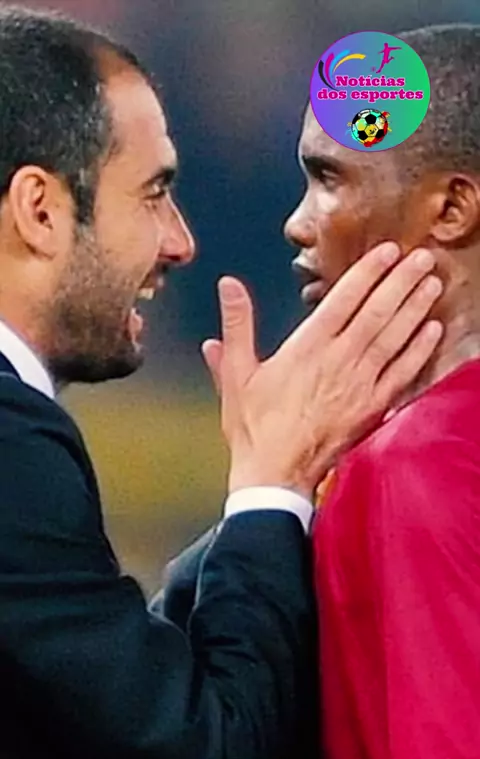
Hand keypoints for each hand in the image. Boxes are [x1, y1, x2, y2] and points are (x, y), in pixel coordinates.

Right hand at [202, 243, 442, 499]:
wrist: (275, 474)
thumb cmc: (254, 427)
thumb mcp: (235, 373)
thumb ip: (237, 325)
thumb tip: (228, 285)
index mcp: (307, 347)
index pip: (344, 299)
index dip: (368, 272)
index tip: (388, 251)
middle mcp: (339, 360)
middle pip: (377, 313)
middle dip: (402, 282)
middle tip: (423, 257)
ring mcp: (360, 385)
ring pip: (395, 338)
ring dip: (415, 309)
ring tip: (432, 283)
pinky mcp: (373, 408)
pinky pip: (402, 374)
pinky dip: (419, 351)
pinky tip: (433, 332)